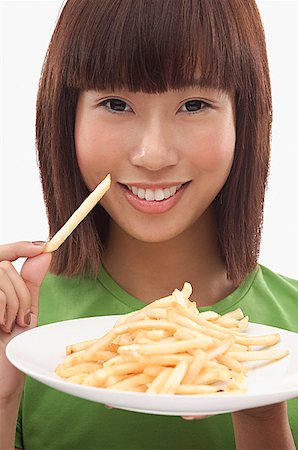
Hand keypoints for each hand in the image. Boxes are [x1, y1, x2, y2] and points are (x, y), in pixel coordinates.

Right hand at [0, 241, 50, 401]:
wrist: (3, 378)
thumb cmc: (13, 347)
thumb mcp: (25, 310)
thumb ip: (29, 282)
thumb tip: (44, 252)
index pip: (1, 256)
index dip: (18, 246)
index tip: (41, 246)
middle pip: (3, 265)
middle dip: (20, 289)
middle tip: (22, 316)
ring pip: (1, 275)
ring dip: (14, 302)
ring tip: (11, 325)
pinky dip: (5, 309)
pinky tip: (2, 327)